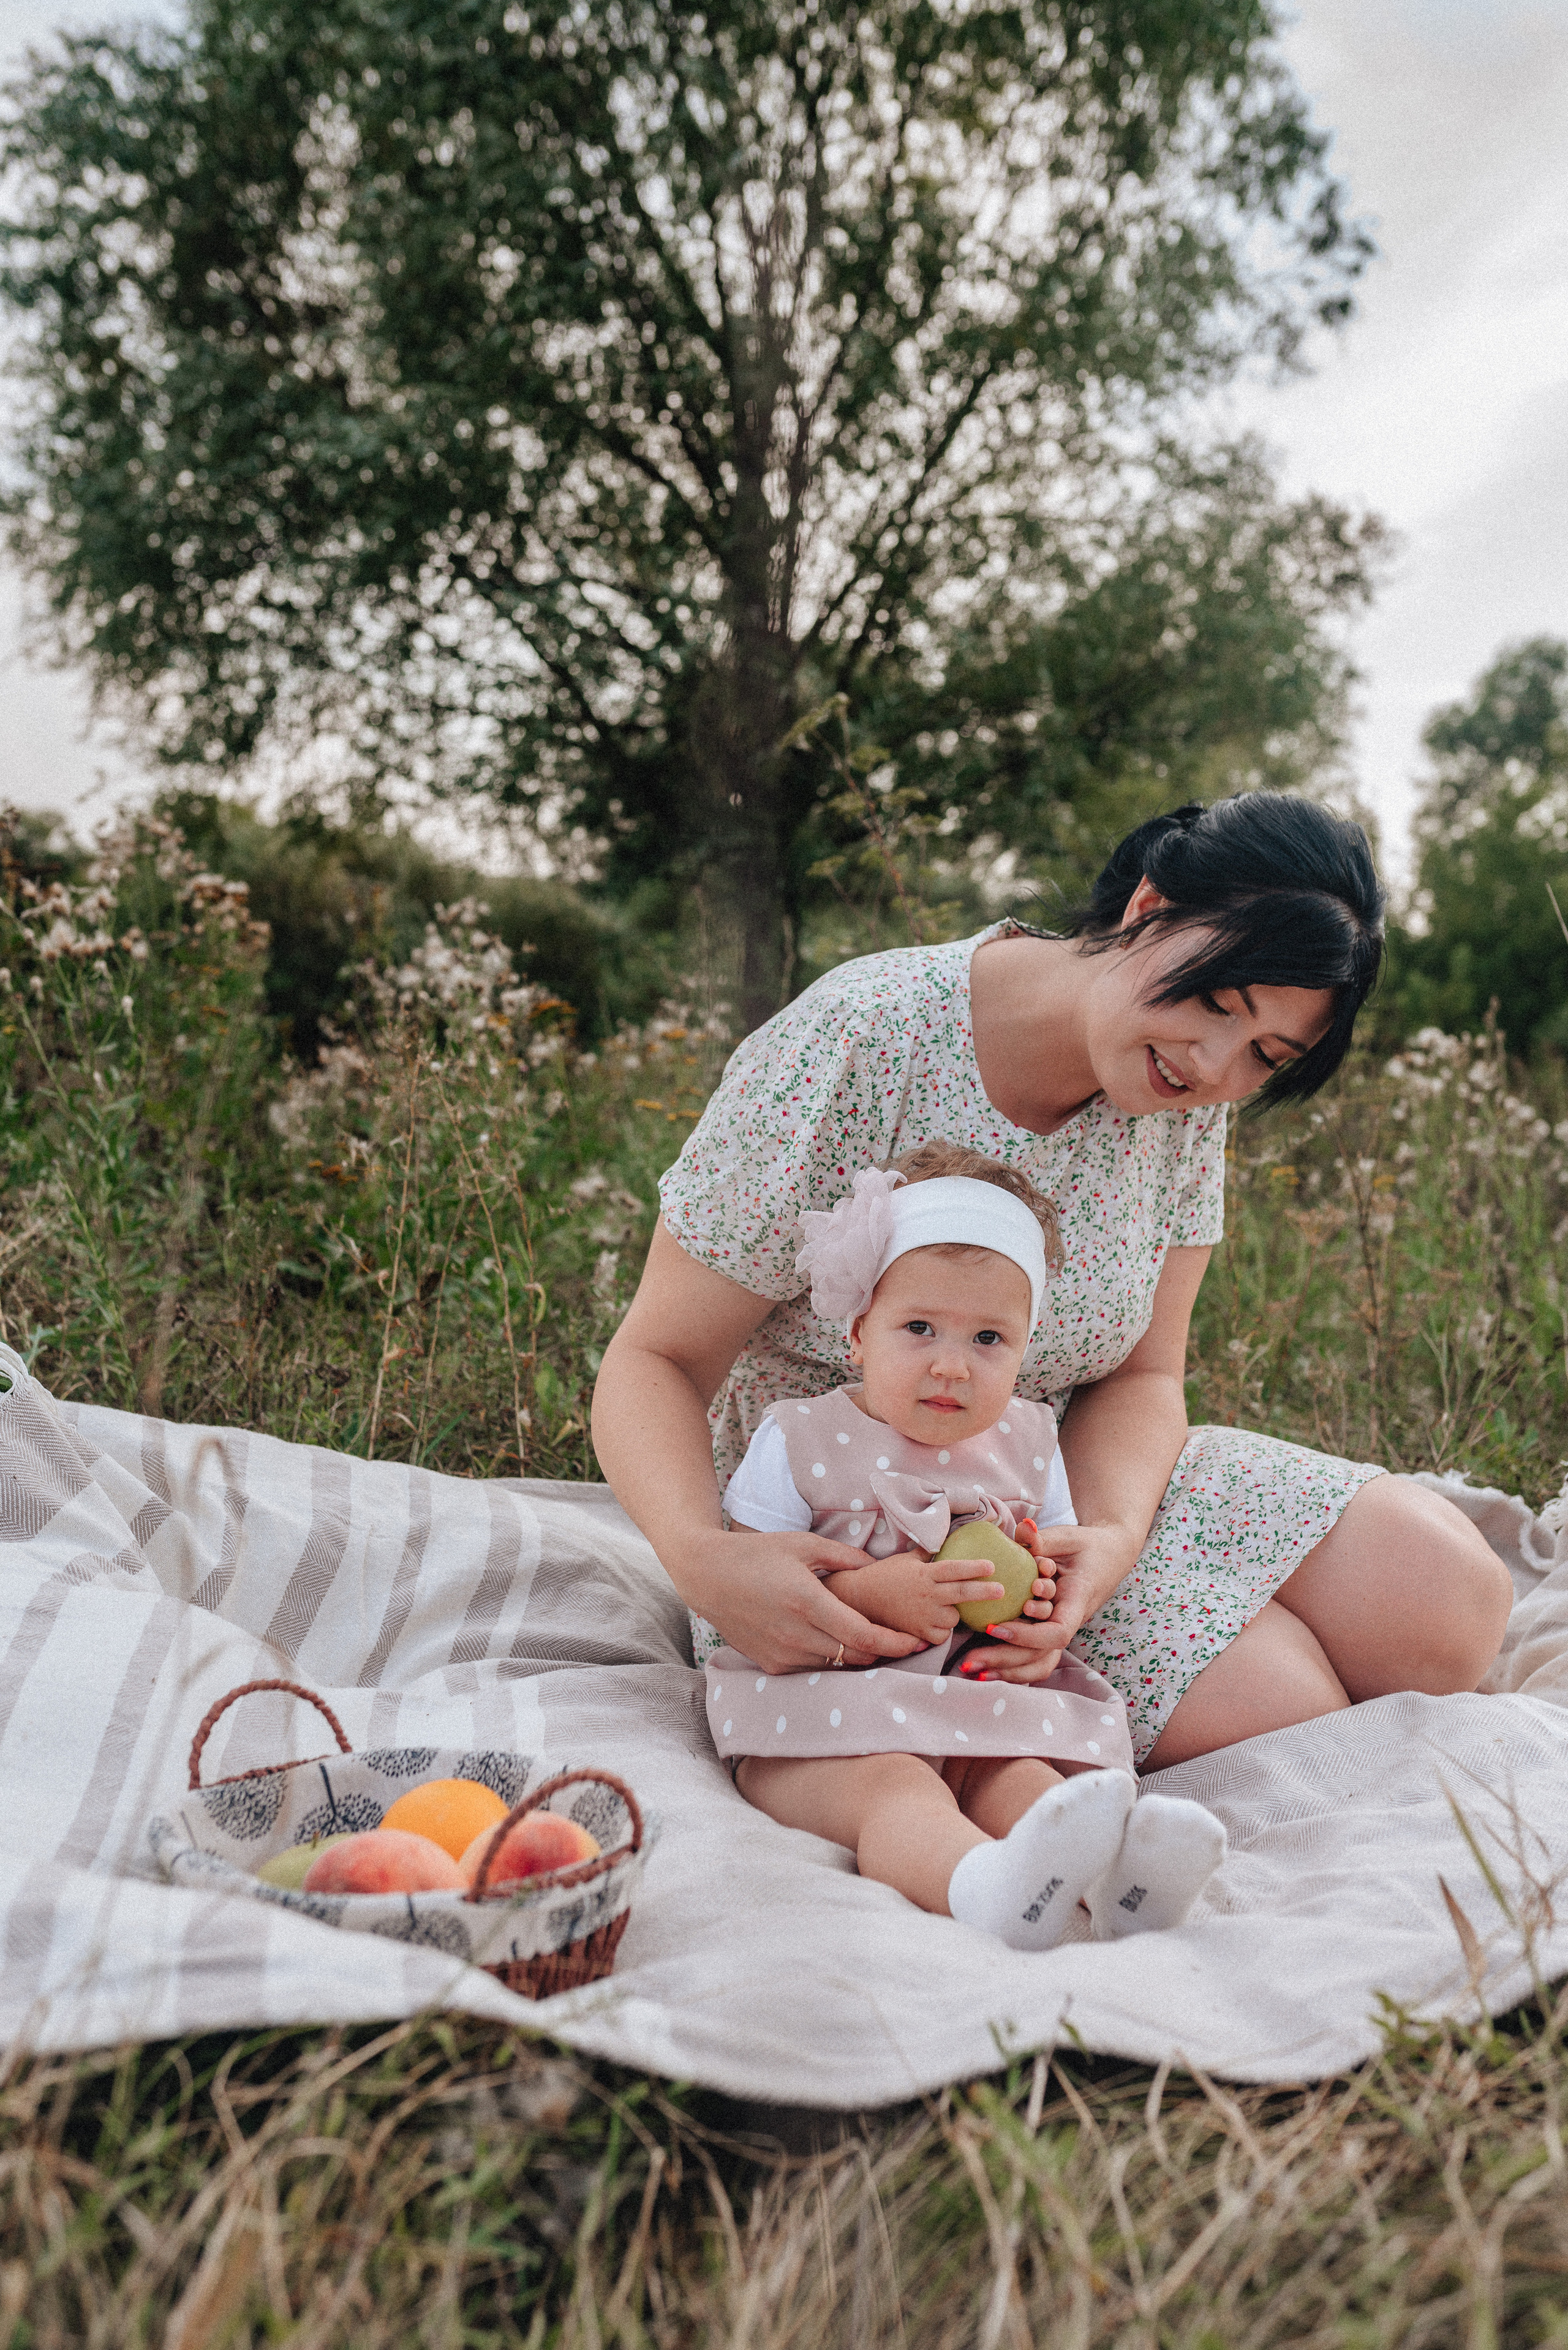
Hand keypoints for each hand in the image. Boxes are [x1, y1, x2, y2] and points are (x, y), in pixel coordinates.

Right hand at [676, 1526, 929, 1674]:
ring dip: (856, 1656)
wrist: (707, 1576)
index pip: (864, 1636)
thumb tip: (878, 1566)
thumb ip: (845, 1557)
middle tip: (901, 1638)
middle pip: (855, 1656)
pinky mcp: (771, 1664)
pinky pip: (812, 1668)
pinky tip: (832, 1640)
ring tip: (869, 1637)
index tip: (915, 1639)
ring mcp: (781, 1653)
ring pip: (835, 1666)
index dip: (895, 1643)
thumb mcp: (803, 1544)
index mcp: (808, 1602)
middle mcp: (795, 1634)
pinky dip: (829, 1658)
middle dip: (882, 1650)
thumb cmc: (756, 1554)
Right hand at [821, 1549, 1008, 1647]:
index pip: (954, 1569)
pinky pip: (940, 1636)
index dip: (974, 1567)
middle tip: (1001, 1591)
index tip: (992, 1566)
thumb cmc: (884, 1575)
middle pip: (961, 1594)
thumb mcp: (906, 1559)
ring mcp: (922, 1615)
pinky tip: (940, 1624)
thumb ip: (927, 1552)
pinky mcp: (916, 1633)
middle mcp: (926, 1594)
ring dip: (957, 1615)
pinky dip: (943, 1632)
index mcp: (924, 1573)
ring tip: (953, 1609)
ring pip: (953, 1619)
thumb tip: (945, 1537)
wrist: (860, 1599)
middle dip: (984, 1592)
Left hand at [957, 1520, 1139, 1684]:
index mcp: (1076, 1602)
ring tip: (970, 1670)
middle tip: (969, 1660)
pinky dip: (1008, 1663)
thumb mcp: (1068, 1537)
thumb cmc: (1086, 1546)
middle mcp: (1066, 1621)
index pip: (1056, 1632)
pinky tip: (980, 1669)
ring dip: (1005, 1669)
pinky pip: (1031, 1655)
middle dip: (1004, 1658)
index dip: (1026, 1635)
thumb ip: (1044, 1539)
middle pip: (1040, 1654)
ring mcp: (1056, 1627)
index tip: (994, 1627)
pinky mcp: (1046, 1628)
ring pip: (1036, 1661)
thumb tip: (1024, 1529)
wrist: (1107, 1557)